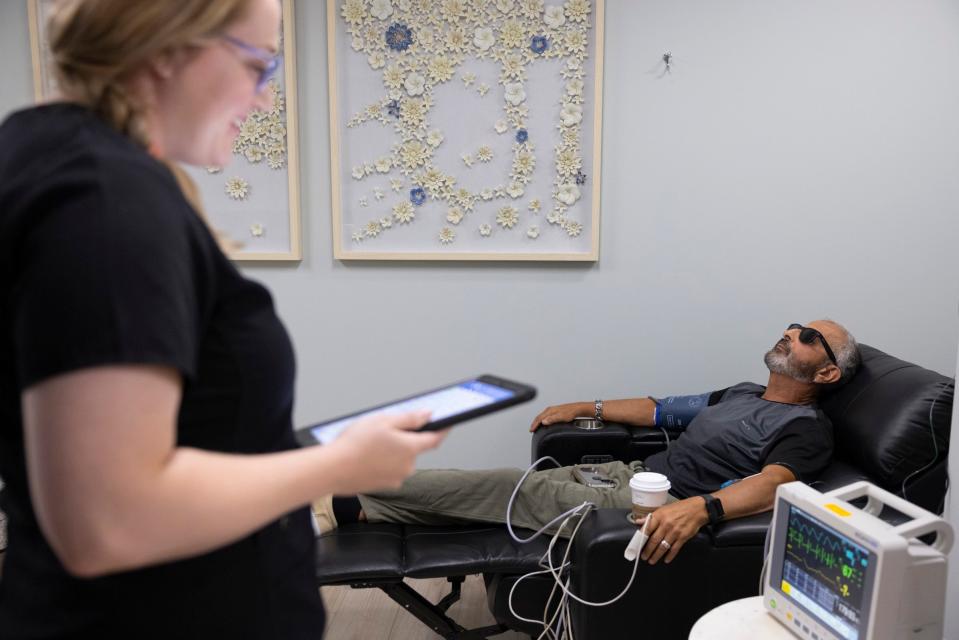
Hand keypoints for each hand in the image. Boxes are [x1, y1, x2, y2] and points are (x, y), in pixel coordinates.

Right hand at [328, 410, 446, 493]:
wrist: (331, 470)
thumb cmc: (354, 444)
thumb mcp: (383, 421)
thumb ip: (409, 419)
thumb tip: (428, 415)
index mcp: (410, 448)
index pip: (435, 438)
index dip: (442, 429)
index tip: (446, 423)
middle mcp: (407, 467)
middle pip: (413, 449)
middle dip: (404, 439)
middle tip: (385, 430)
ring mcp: (395, 478)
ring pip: (400, 460)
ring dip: (391, 451)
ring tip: (369, 444)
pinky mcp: (383, 486)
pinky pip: (388, 470)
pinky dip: (382, 463)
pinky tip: (365, 456)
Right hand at [530, 402, 590, 431]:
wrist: (577, 409)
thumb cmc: (570, 413)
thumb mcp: (561, 417)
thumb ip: (552, 419)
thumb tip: (543, 422)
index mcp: (550, 411)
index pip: (539, 418)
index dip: (534, 425)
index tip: (531, 430)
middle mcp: (549, 410)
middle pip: (539, 417)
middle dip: (534, 423)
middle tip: (531, 430)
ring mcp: (552, 410)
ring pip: (542, 416)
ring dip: (537, 422)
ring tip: (535, 427)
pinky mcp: (554, 412)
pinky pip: (545, 416)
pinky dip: (541, 420)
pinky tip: (543, 423)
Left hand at [636, 498, 708, 564]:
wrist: (697, 509)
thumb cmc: (680, 508)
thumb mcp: (663, 509)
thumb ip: (651, 517)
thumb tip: (638, 522)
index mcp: (659, 516)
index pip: (646, 529)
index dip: (640, 539)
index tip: (637, 546)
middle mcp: (665, 524)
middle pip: (653, 540)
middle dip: (647, 551)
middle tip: (644, 557)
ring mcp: (674, 532)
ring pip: (663, 547)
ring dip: (656, 555)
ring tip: (652, 560)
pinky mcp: (683, 537)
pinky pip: (674, 549)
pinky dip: (670, 556)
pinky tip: (666, 559)